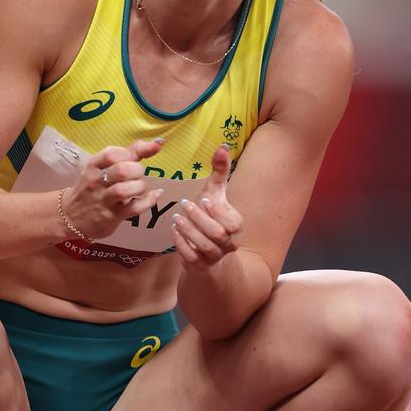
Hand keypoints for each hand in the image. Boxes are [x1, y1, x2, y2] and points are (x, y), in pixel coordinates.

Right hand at [61, 138, 164, 240]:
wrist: (70, 217)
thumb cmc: (92, 188)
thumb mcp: (103, 168)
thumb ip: (129, 154)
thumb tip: (158, 142)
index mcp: (93, 166)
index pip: (112, 153)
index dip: (130, 153)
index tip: (136, 158)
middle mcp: (96, 181)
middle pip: (121, 170)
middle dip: (137, 170)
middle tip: (137, 175)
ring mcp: (103, 200)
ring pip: (125, 190)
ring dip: (140, 186)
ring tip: (141, 188)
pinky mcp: (112, 217)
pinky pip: (133, 208)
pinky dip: (149, 201)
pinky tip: (154, 195)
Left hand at [171, 144, 242, 268]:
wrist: (206, 247)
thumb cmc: (212, 215)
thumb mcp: (216, 193)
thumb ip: (220, 170)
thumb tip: (222, 145)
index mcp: (236, 226)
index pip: (231, 222)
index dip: (217, 212)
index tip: (203, 199)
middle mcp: (229, 244)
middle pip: (217, 234)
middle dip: (199, 219)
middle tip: (184, 205)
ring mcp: (214, 256)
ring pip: (204, 247)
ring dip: (188, 231)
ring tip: (176, 218)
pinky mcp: (199, 265)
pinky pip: (191, 258)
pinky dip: (181, 244)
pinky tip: (173, 232)